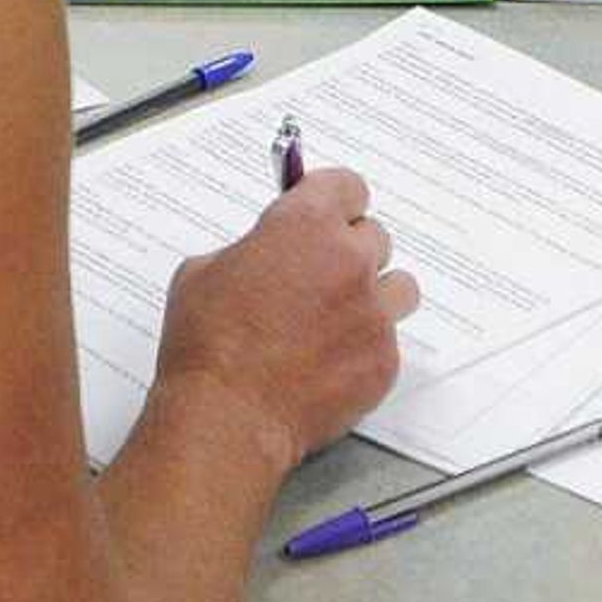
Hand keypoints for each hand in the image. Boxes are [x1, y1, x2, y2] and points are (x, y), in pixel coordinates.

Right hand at [149, 167, 417, 470]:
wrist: (229, 415)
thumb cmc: (209, 346)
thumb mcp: (204, 271)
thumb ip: (250, 249)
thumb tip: (263, 253)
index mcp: (305, 225)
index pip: (347, 186)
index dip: (334, 199)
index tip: (329, 209)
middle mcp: (349, 261)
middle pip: (374, 236)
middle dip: (348, 251)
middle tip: (319, 274)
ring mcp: (373, 313)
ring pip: (397, 286)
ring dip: (373, 294)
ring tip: (338, 317)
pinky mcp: (384, 360)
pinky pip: (388, 339)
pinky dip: (365, 345)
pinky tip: (330, 360)